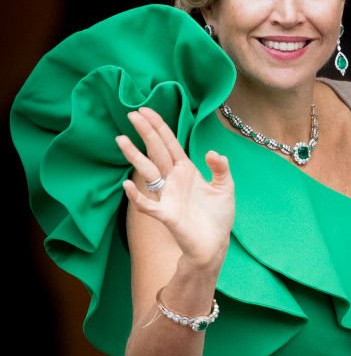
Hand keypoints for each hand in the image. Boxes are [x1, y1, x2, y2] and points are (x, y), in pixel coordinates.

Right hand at [116, 107, 234, 267]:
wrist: (215, 244)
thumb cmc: (217, 217)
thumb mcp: (225, 187)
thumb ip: (221, 167)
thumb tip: (212, 152)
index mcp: (186, 171)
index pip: (169, 144)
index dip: (159, 127)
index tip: (145, 110)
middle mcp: (173, 180)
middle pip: (156, 151)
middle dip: (145, 132)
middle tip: (131, 114)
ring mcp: (167, 196)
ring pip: (147, 172)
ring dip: (134, 156)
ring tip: (120, 139)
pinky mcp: (166, 215)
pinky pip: (148, 205)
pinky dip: (137, 196)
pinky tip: (127, 185)